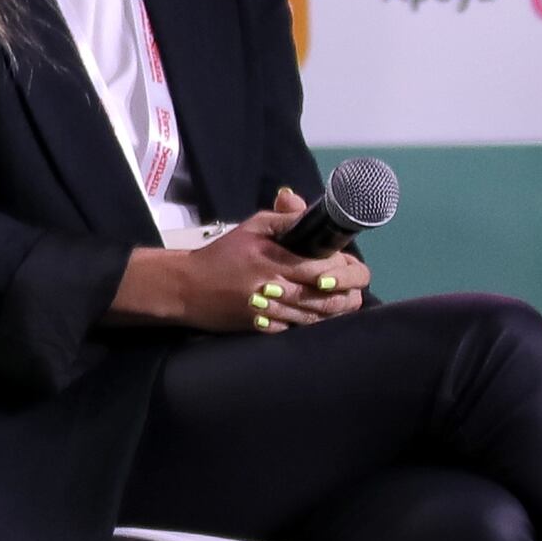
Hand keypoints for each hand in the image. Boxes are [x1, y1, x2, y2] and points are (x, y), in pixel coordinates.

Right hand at [117, 193, 374, 333]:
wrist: (186, 287)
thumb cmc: (221, 255)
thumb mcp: (251, 228)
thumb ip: (283, 220)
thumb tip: (310, 211)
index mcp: (272, 261)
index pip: (319, 268)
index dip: (340, 270)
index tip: (347, 265)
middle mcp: (273, 288)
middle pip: (323, 298)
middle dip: (345, 295)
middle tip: (356, 290)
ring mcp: (267, 312)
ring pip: (312, 317)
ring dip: (333, 312)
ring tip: (347, 304)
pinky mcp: (260, 328)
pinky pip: (293, 329)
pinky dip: (309, 324)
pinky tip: (319, 318)